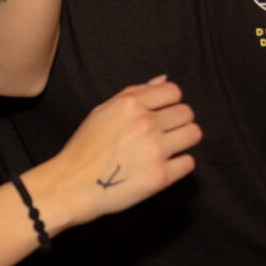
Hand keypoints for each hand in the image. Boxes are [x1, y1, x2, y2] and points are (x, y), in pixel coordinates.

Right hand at [33, 77, 199, 227]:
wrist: (72, 186)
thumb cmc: (85, 148)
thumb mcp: (102, 111)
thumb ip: (134, 93)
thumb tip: (163, 80)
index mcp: (130, 104)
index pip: (174, 91)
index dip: (170, 102)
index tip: (162, 113)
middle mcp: (146, 123)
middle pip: (187, 113)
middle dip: (178, 122)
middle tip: (163, 134)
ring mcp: (155, 150)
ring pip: (193, 134)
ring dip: (183, 141)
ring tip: (167, 149)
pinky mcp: (160, 177)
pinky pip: (189, 162)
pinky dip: (179, 164)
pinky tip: (163, 166)